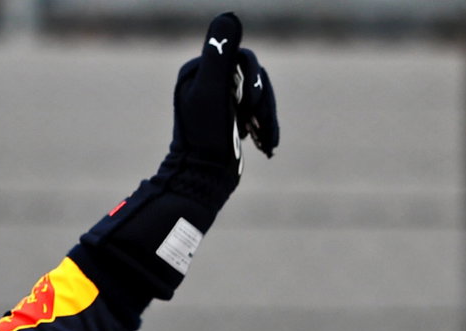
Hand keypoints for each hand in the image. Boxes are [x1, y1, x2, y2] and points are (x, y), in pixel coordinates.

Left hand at [170, 12, 279, 170]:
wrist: (202, 180)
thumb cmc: (206, 136)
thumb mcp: (213, 91)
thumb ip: (221, 53)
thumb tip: (231, 15)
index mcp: (198, 72)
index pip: (240, 59)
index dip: (253, 79)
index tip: (251, 104)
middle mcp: (205, 83)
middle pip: (252, 78)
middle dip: (262, 103)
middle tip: (260, 127)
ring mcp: (218, 103)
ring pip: (258, 97)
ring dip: (267, 118)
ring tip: (268, 143)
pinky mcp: (228, 121)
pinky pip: (255, 114)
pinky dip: (265, 128)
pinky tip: (267, 146)